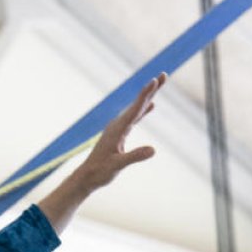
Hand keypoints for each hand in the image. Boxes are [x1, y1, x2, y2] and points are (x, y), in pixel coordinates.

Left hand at [36, 74, 164, 233]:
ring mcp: (118, 128)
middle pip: (138, 104)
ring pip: (136, 109)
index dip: (145, 95)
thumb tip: (153, 150)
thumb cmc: (100, 172)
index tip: (153, 81)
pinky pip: (134, 118)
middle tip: (163, 75)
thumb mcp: (118, 166)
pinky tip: (150, 106)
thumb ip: (134, 157)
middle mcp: (117, 125)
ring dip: (148, 96)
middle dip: (151, 89)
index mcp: (118, 129)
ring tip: (158, 83)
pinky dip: (143, 110)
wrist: (87, 176)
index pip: (134, 109)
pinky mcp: (119, 134)